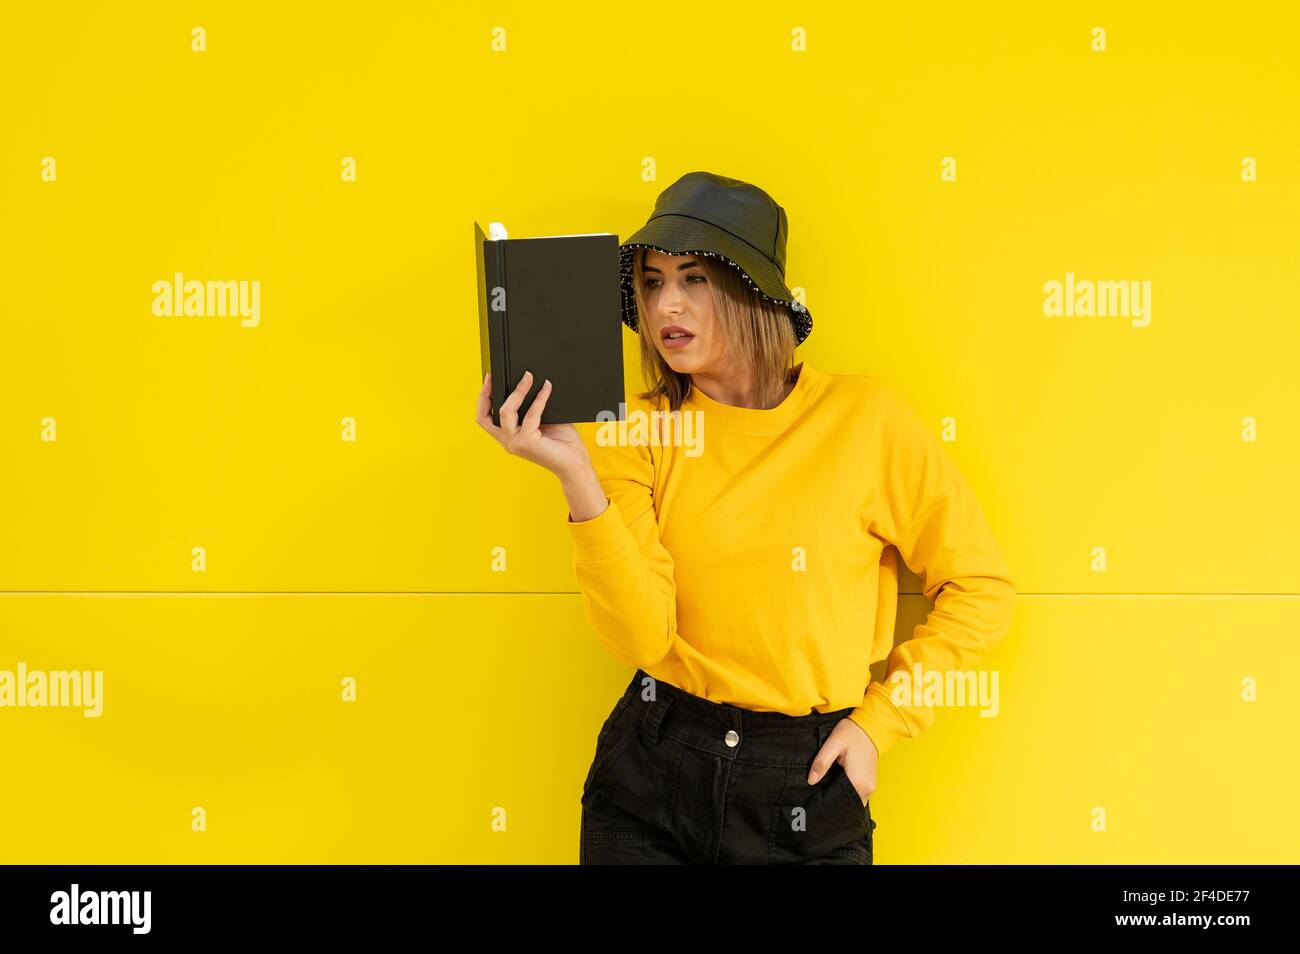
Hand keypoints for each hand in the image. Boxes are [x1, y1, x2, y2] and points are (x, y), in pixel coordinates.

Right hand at [476, 370, 591, 478]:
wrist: (575, 464)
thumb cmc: (562, 443)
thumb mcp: (542, 421)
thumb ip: (532, 407)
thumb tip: (530, 381)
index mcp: (508, 437)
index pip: (485, 418)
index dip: (483, 398)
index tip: (489, 378)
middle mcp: (508, 441)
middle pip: (485, 415)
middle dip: (487, 392)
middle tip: (496, 374)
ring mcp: (515, 443)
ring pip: (505, 411)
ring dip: (517, 390)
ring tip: (528, 376)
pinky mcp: (527, 442)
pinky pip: (531, 414)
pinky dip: (539, 398)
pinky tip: (547, 387)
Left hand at [807, 718, 877, 805]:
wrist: (870, 725)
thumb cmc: (852, 732)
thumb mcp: (833, 743)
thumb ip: (822, 762)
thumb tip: (811, 780)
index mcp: (858, 781)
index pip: (842, 803)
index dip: (828, 804)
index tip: (815, 803)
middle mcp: (867, 788)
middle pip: (848, 804)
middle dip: (833, 802)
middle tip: (817, 798)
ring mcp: (870, 786)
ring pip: (852, 800)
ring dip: (840, 797)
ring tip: (825, 792)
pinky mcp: (869, 782)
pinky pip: (857, 794)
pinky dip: (846, 792)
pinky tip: (836, 785)